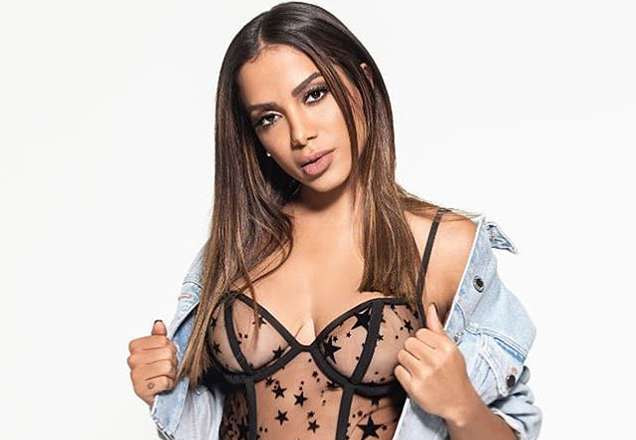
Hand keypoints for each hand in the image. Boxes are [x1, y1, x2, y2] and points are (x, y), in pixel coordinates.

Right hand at [127, 320, 177, 407]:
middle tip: (167, 368)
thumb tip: (158, 323)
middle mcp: (132, 360)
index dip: (169, 348)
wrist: (161, 392)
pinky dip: (168, 384)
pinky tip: (163, 386)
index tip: (164, 356)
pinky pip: (164, 381)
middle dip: (172, 362)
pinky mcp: (140, 390)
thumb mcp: (162, 349)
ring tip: (166, 376)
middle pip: (166, 353)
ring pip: (166, 367)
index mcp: (135, 346)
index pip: (163, 340)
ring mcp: (135, 375)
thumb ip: (160, 336)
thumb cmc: (161, 370)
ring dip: (171, 374)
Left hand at [394, 303, 477, 422]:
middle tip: (423, 360)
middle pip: (409, 343)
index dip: (423, 341)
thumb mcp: (451, 349)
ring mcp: (425, 374)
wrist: (459, 403)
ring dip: (407, 362)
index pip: (421, 332)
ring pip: (401, 355)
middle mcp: (436, 360)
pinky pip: (398, 371)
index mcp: (446, 348)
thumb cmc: (454, 373)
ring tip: (419, 369)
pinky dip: (403, 374)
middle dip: (413, 350)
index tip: (429, 350)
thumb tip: (430, 307)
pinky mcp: (414, 388)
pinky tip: (415, 378)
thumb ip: (438, 328)